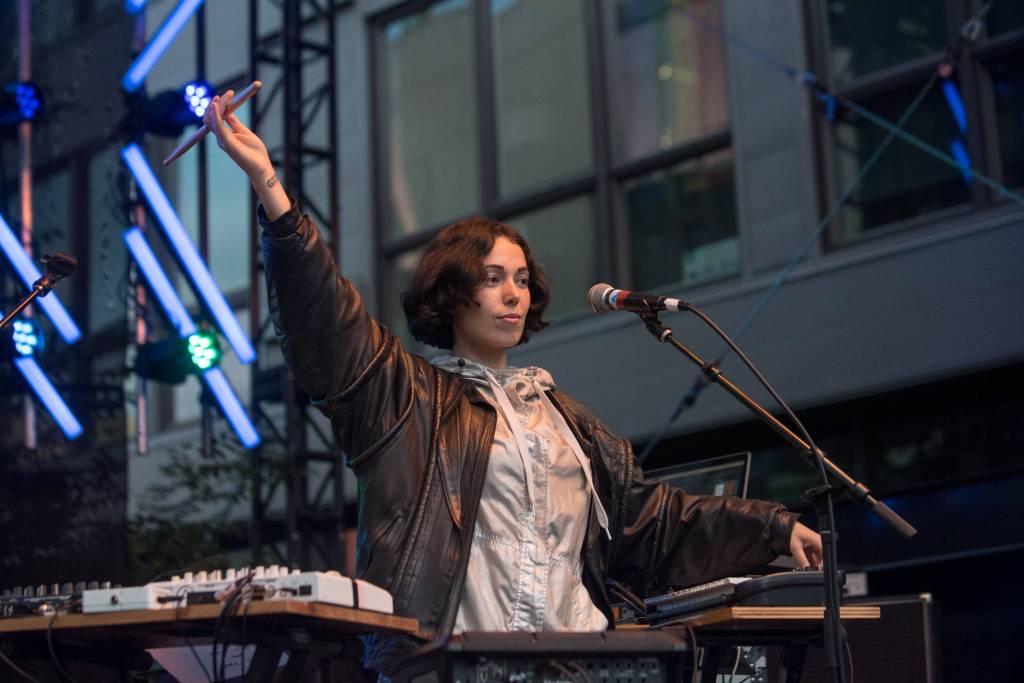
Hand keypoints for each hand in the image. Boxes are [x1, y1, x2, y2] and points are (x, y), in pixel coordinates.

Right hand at [204, 89, 288, 219]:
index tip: (230, 93)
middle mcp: (220, 137)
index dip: (220, 104)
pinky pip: (217, 126)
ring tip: (224, 96)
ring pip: (212, 119)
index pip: (216, 116)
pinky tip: (216, 105)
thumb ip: (235, 123)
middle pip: (211, 116)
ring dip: (217, 106)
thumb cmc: (255, 152)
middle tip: (229, 92)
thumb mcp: (245, 132)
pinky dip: (215, 114)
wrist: (261, 166)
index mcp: (225, 134)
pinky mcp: (226, 142)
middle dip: (218, 103)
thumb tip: (228, 112)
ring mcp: (222, 140)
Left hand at [789, 522, 822, 568]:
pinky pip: (810, 553)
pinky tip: (805, 564)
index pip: (826, 554)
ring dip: (812, 562)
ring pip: (816, 555)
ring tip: (809, 569)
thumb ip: (802, 559)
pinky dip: (808, 558)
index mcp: (817, 540)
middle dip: (818, 564)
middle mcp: (817, 541)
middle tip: (813, 571)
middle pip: (821, 556)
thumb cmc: (790, 531)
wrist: (784, 525)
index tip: (819, 569)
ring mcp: (812, 542)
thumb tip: (806, 568)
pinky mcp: (808, 544)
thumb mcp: (796, 548)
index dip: (824, 563)